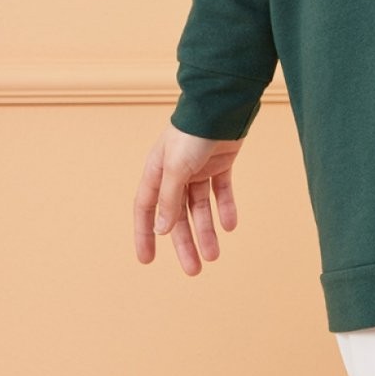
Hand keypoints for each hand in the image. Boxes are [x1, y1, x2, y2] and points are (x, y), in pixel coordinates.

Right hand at [133, 121, 244, 275]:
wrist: (222, 105)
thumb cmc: (192, 133)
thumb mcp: (176, 168)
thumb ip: (169, 199)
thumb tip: (161, 229)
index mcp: (157, 171)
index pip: (147, 209)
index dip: (144, 234)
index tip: (146, 260)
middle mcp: (176, 172)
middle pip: (177, 215)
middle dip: (184, 242)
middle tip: (193, 269)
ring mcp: (199, 168)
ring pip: (200, 207)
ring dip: (207, 231)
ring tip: (213, 256)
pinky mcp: (221, 163)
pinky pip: (221, 191)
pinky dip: (225, 208)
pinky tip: (230, 226)